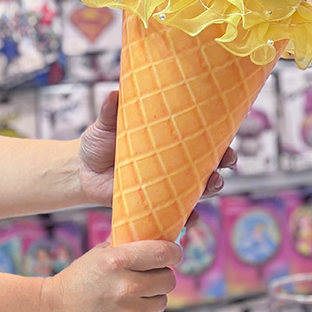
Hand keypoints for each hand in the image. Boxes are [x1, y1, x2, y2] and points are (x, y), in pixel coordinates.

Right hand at [42, 240, 180, 311]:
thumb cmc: (77, 279)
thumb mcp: (99, 254)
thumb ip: (126, 246)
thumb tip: (153, 234)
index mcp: (117, 261)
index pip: (162, 253)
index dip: (174, 252)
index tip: (175, 252)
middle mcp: (125, 287)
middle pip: (168, 279)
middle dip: (163, 274)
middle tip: (153, 273)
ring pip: (162, 301)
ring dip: (153, 296)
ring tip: (136, 292)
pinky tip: (128, 309)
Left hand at [78, 90, 237, 206]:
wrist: (82, 171)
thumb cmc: (98, 141)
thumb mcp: (105, 123)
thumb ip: (110, 110)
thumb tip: (114, 93)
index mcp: (169, 140)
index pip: (201, 140)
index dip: (220, 140)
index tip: (229, 139)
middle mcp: (173, 164)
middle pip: (208, 165)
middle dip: (222, 165)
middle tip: (226, 162)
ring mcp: (166, 186)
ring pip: (198, 190)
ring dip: (211, 189)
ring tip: (212, 186)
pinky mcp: (154, 206)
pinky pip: (176, 215)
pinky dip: (186, 218)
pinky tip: (191, 218)